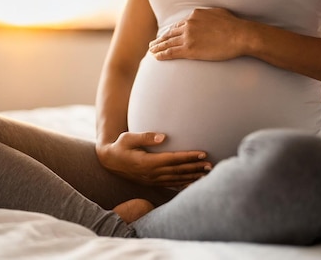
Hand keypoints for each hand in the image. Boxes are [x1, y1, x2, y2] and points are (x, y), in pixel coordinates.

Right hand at [96, 132, 211, 187]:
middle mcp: (152, 173)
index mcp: (147, 162)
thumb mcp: (128, 138)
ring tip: (207, 173)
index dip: (188, 157)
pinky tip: (193, 182)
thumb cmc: (120, 146)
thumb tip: (162, 136)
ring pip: (177, 179)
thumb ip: (145, 136)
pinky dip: (184, 183)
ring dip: (192, 176)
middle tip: (211, 164)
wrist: (109, 161)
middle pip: (178, 170)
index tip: (202, 153)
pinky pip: (171, 184)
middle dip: (195, 167)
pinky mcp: (152, 182)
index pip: (173, 159)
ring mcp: (152, 179)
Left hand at [148, 8, 248, 60]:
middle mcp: (188, 25)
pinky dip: (162, 54)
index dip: (170, 32)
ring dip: (158, 47)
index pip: (179, 25)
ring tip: (151, 51)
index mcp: (194, 16)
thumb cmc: (234, 25)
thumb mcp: (219, 13)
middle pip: (170, 33)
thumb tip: (207, 17)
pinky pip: (171, 52)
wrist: (239, 35)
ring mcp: (188, 37)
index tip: (165, 36)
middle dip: (160, 39)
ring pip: (168, 43)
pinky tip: (157, 57)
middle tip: (152, 44)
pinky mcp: (189, 49)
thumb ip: (208, 16)